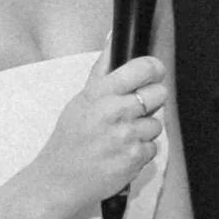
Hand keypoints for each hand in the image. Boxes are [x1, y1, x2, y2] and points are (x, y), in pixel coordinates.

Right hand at [29, 52, 166, 210]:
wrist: (59, 180)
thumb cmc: (69, 140)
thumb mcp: (81, 99)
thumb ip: (102, 69)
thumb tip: (112, 37)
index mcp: (102, 93)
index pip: (143, 68)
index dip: (154, 68)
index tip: (154, 72)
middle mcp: (116, 111)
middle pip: (159, 94)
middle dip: (151, 101)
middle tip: (135, 111)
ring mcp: (127, 136)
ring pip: (157, 124)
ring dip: (144, 130)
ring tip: (122, 137)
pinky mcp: (134, 158)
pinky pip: (153, 148)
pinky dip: (141, 151)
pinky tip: (122, 153)